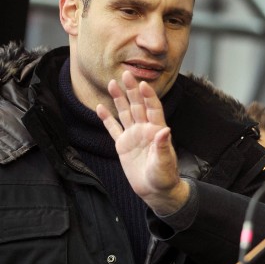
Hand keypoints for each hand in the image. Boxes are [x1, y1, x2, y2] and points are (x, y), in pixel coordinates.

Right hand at [96, 70, 189, 214]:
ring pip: (125, 113)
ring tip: (112, 83)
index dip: (149, 96)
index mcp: (157, 131)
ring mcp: (133, 136)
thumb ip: (162, 147)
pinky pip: (113, 129)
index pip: (153, 109)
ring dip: (119, 99)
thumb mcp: (164, 163)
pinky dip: (106, 119)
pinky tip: (99, 107)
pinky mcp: (123, 145)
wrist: (156, 190)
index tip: (143, 84)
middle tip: (125, 74)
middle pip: (138, 106)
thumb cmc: (164, 177)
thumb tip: (165, 130)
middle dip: (132, 90)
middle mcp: (145, 130)